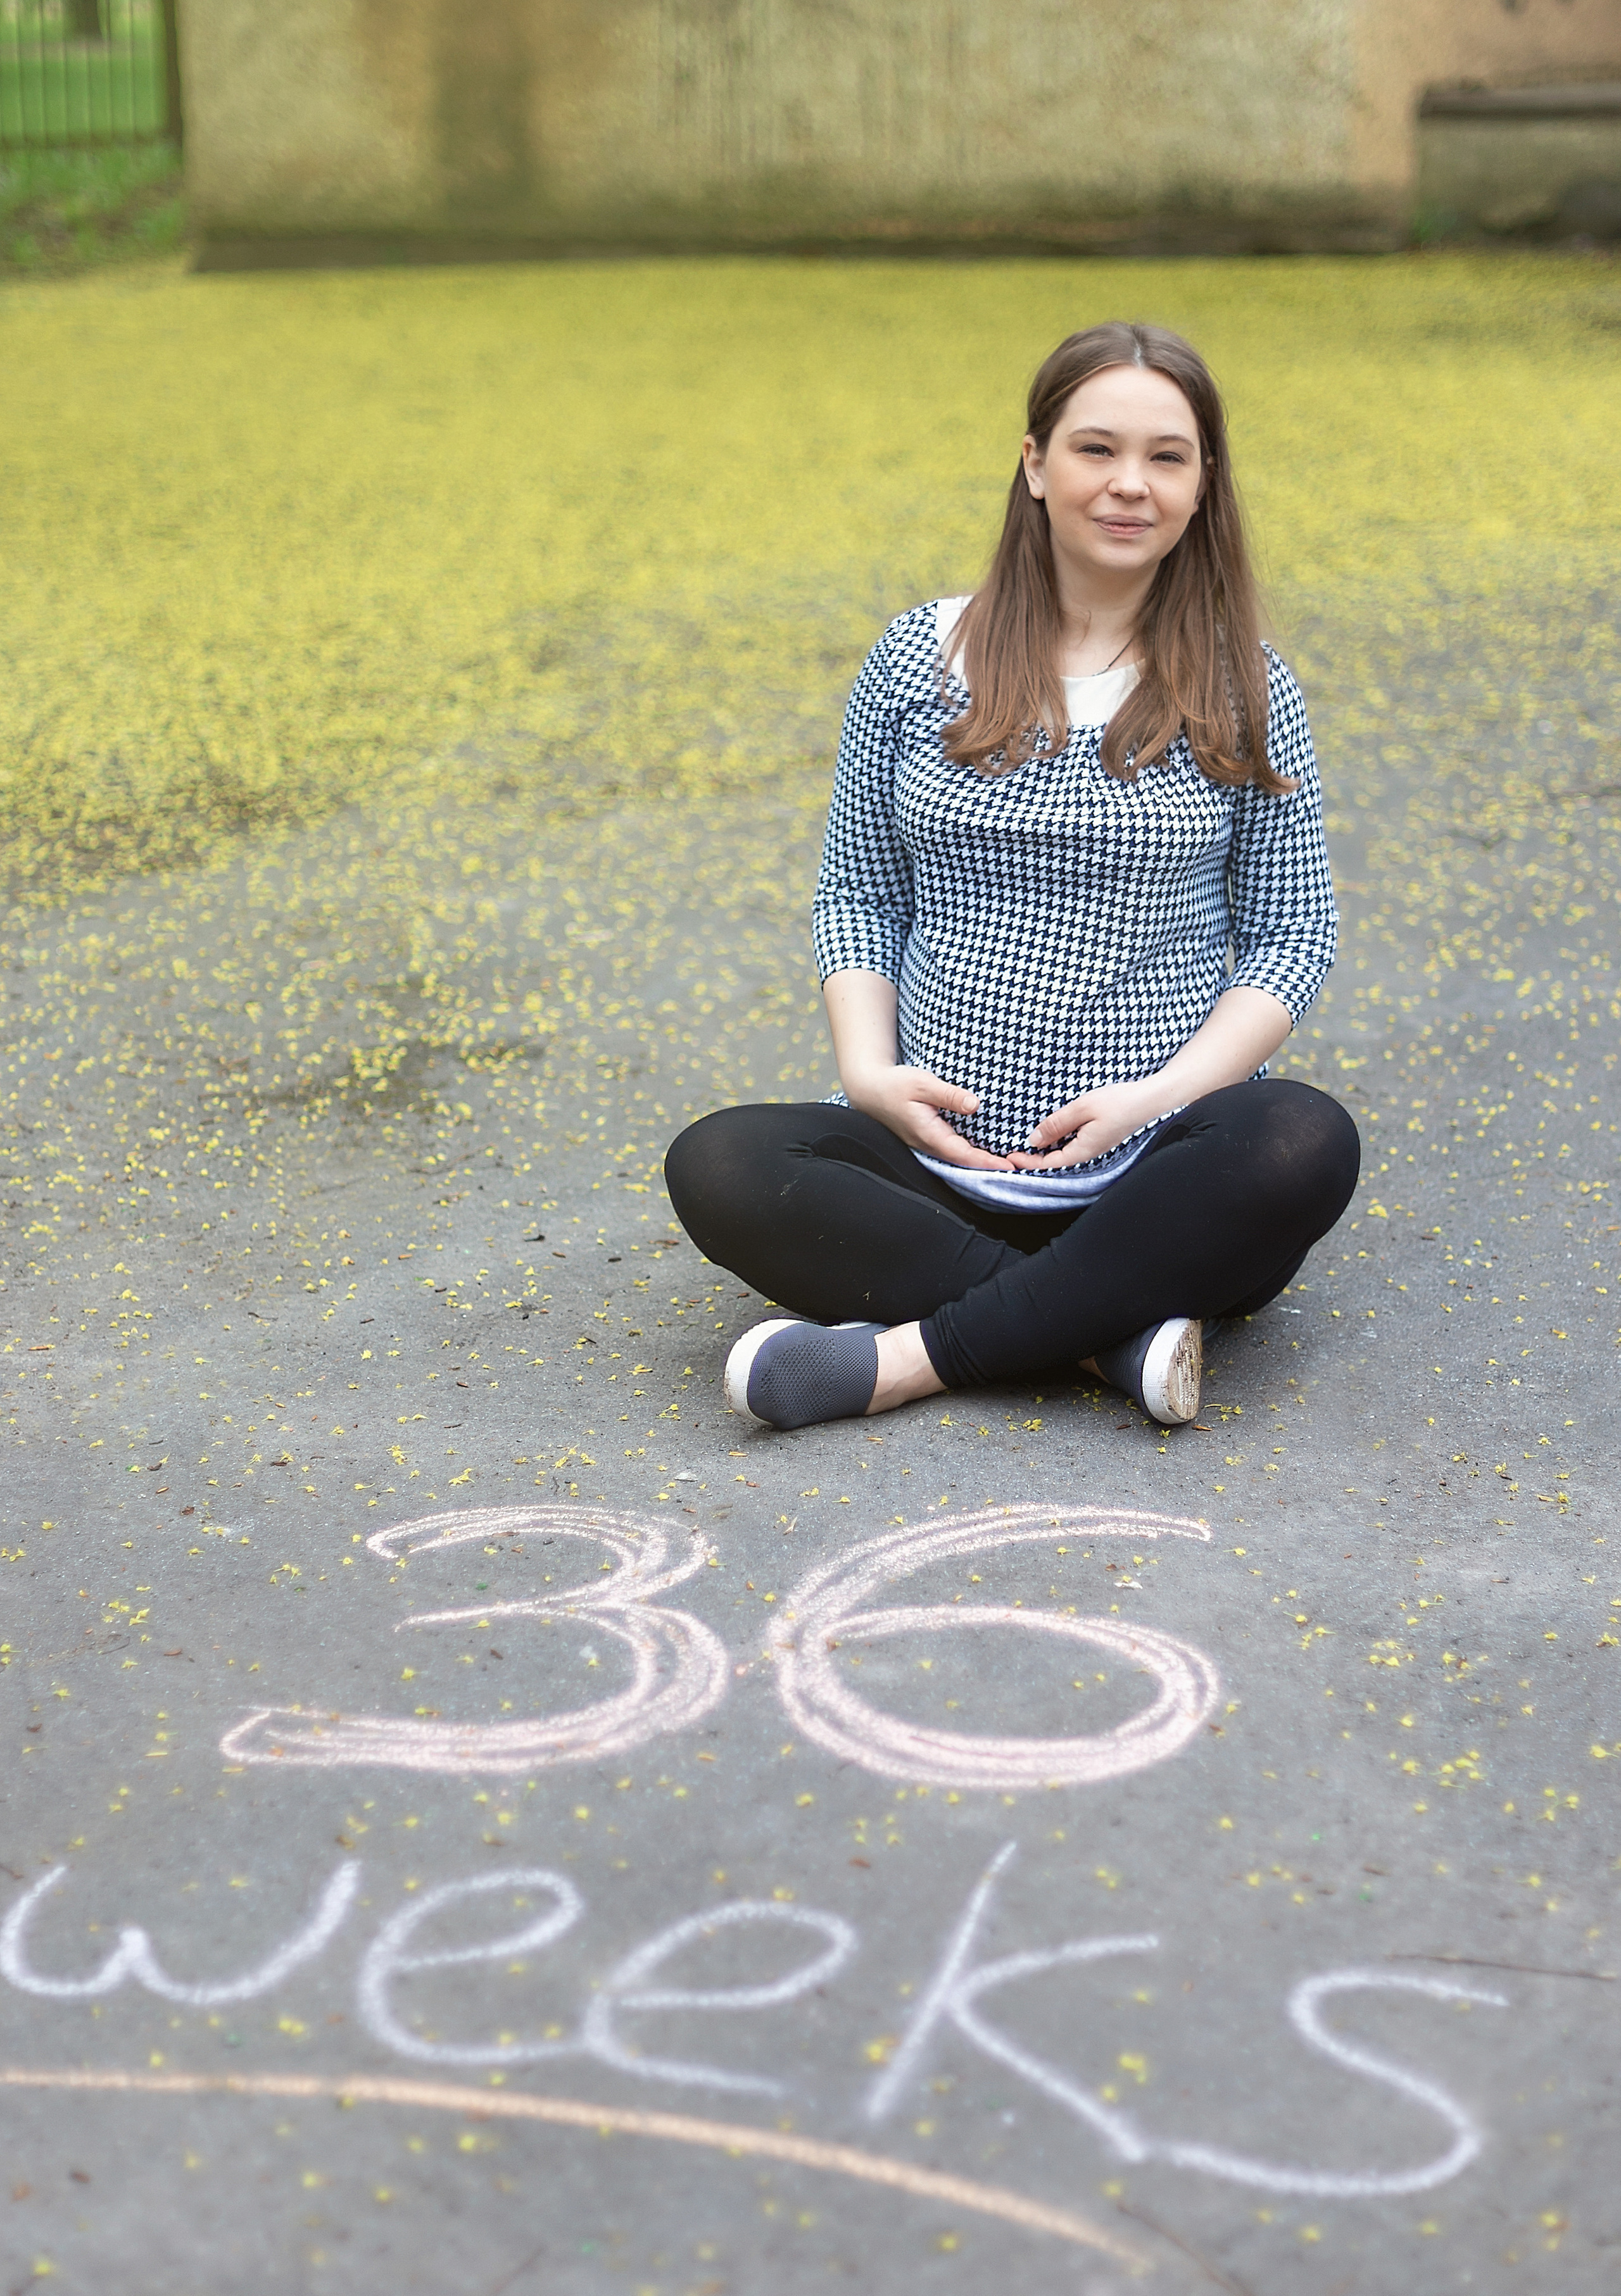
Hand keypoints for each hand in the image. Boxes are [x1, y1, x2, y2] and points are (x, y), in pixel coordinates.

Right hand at [844, 1064, 1014, 1170]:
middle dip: (990, 1167)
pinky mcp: (929, 1138)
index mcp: (929, 1135)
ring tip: (1009, 1162)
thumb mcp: (923, 1084)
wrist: (869, 1090)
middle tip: (1020, 1168)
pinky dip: (972, 1153)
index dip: (988, 1163)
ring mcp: (928, 1144)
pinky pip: (954, 1150)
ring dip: (983, 1162)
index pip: (964, 1155)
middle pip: (965, 1163)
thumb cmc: (894, 1085)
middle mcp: (930, 1145)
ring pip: (959, 1159)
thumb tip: (976, 1105)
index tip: (1010, 1166)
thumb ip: (950, 1095)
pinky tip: (986, 1150)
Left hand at [1006, 1080, 1162, 1170]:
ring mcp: (1094, 1147)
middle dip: (1033, 1160)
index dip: (1027, 1162)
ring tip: (1025, 1145)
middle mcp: (1088, 1153)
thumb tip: (1034, 1140)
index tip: (1009, 1157)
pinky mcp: (1098, 1138)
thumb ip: (1056, 1124)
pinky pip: (1072, 1145)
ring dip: (1044, 1151)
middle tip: (1012, 1153)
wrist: (1149, 1099)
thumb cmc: (1119, 1102)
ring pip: (1063, 1154)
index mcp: (1083, 1150)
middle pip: (1054, 1163)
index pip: (1048, 1164)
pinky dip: (1057, 1142)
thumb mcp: (1081, 1108)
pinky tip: (1049, 1134)